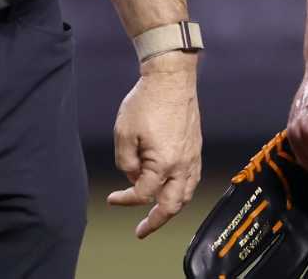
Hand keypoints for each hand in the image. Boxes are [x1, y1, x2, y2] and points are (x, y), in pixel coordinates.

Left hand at [107, 56, 201, 238]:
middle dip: (156, 221)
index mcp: (163, 163)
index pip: (143, 194)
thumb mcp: (123, 133)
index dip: (125, 200)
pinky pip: (193, 179)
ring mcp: (192, 156)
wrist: (171, 77)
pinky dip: (182, 191)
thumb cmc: (146, 102)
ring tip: (158, 215)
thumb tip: (133, 178)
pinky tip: (173, 190)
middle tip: (142, 230)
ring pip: (186, 194)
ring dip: (172, 208)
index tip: (112, 199)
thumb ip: (126, 163)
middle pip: (172, 204)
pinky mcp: (196, 147)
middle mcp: (182, 164)